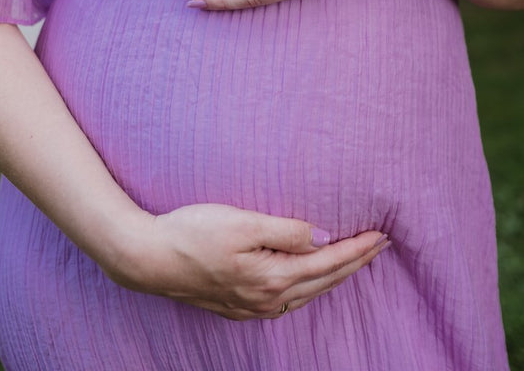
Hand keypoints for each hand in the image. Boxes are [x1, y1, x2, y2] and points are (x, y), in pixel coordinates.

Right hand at [109, 203, 389, 319]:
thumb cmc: (193, 233)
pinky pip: (288, 299)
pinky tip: (310, 279)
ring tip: (354, 260)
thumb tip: (324, 238)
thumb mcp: (242, 223)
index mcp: (273, 277)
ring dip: (335, 277)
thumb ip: (287, 231)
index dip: (358, 249)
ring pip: (308, 293)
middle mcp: (268, 299)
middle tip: (380, 245)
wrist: (148, 259)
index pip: (329, 263)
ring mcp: (252, 307)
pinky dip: (310, 286)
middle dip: (355, 263)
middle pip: (324, 282)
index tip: (382, 235)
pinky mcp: (238, 305)